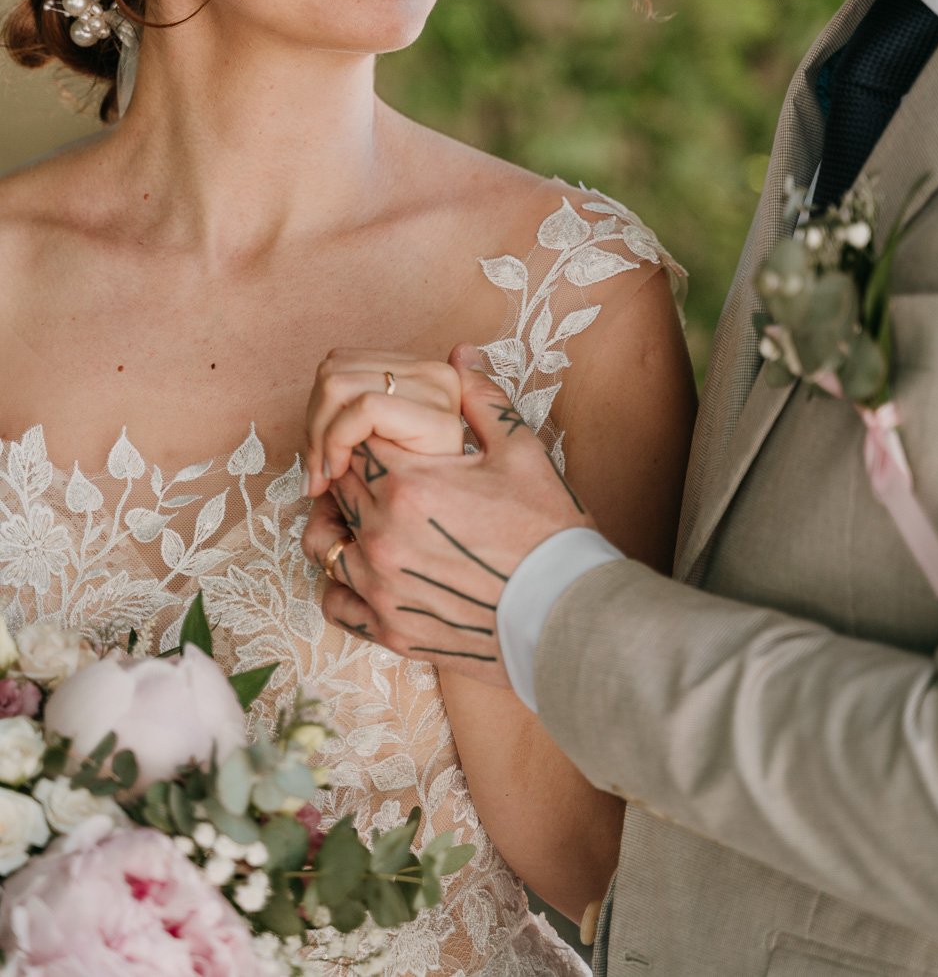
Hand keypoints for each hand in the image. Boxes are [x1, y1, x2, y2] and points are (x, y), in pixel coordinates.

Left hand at [301, 344, 598, 687]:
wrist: (568, 611)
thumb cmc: (547, 530)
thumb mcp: (520, 451)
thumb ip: (480, 398)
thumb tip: (460, 354)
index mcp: (408, 483)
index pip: (355, 439)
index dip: (371, 435)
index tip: (392, 442)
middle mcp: (382, 533)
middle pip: (337, 485)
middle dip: (356, 473)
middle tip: (390, 475)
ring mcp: (381, 586)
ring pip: (324, 540)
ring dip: (341, 524)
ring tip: (374, 519)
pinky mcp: (389, 629)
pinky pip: (334, 601)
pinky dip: (339, 583)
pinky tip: (366, 570)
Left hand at [303, 349, 463, 495]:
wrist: (457, 528)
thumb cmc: (417, 499)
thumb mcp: (383, 450)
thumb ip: (358, 421)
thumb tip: (320, 421)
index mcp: (421, 372)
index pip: (340, 364)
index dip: (315, 411)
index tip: (316, 460)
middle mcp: (434, 372)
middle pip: (333, 370)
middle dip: (313, 426)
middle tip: (317, 474)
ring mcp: (439, 391)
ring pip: (338, 384)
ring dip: (319, 437)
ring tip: (328, 476)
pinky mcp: (437, 417)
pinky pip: (364, 408)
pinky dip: (337, 439)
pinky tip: (340, 472)